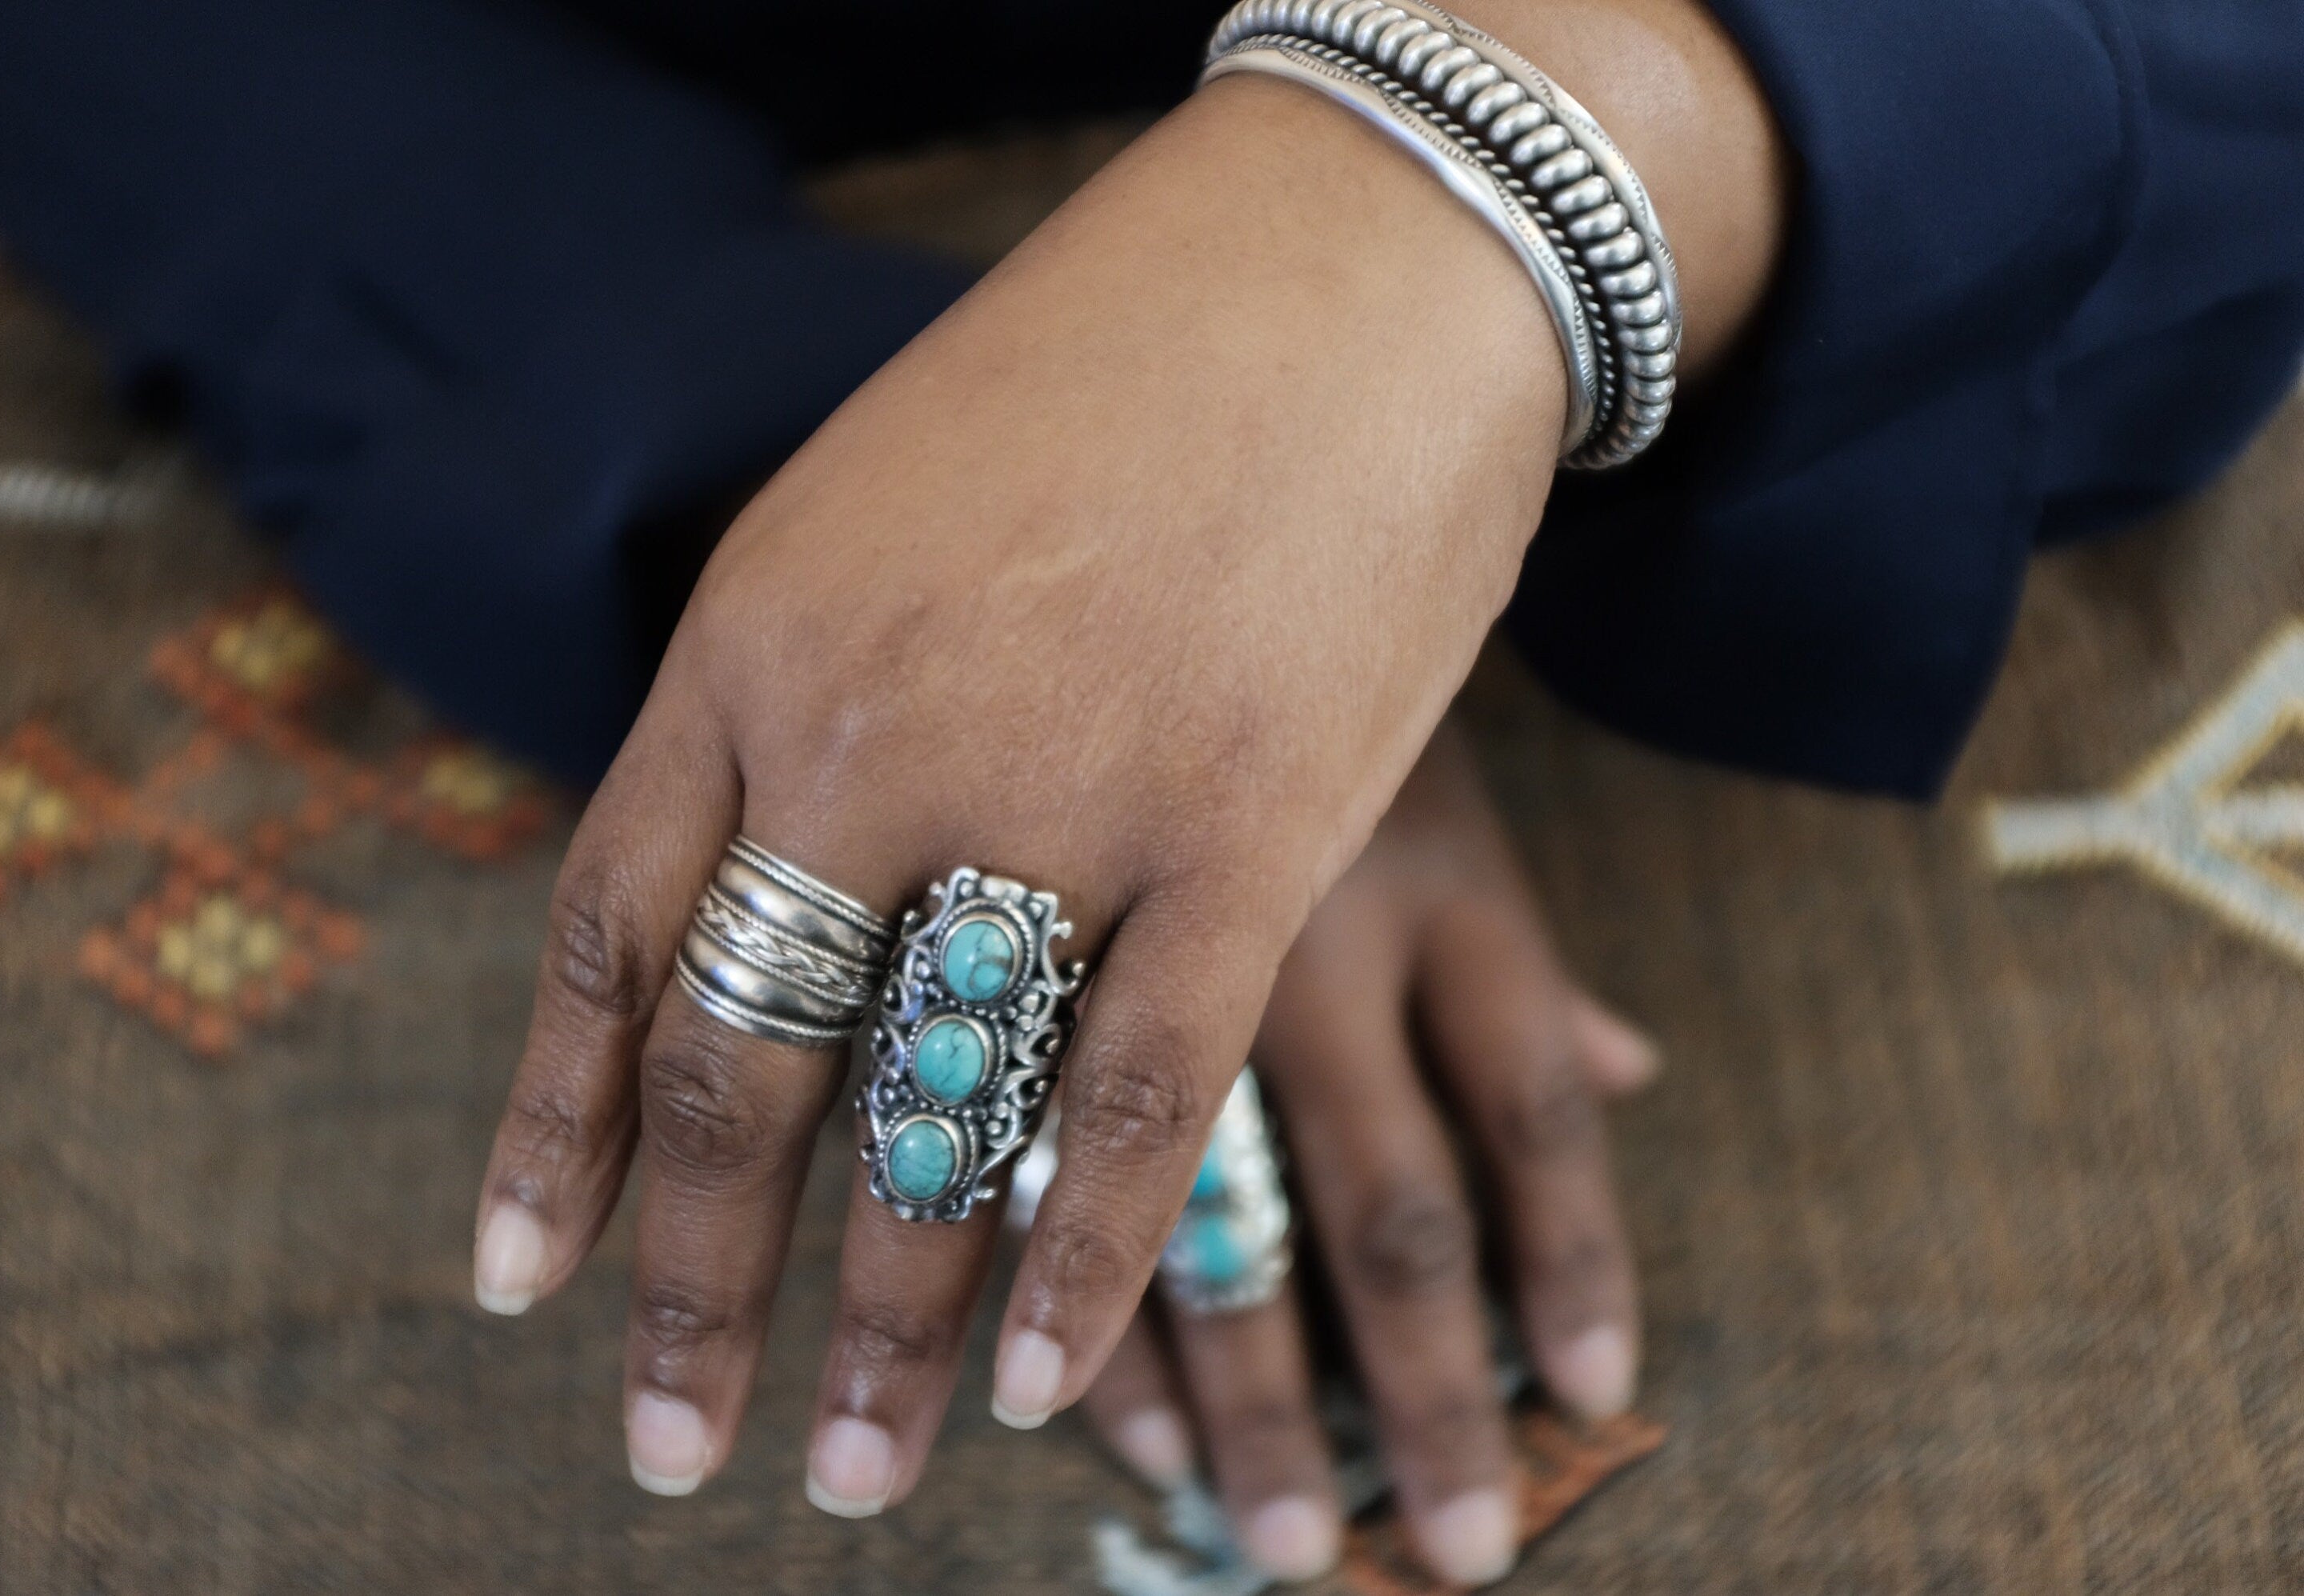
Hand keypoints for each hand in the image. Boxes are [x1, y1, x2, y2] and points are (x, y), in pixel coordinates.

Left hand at [471, 0, 1775, 1540]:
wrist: (1339, 248)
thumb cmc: (1107, 378)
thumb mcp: (873, 513)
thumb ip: (805, 706)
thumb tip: (771, 896)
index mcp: (752, 644)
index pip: (607, 935)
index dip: (554, 1128)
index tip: (521, 1282)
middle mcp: (869, 732)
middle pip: (740, 1067)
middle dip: (695, 1290)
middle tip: (671, 1451)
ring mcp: (1057, 787)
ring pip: (929, 1116)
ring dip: (879, 1320)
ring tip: (851, 1470)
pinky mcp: (1248, 831)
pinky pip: (1139, 1100)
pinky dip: (1082, 1263)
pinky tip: (1035, 1387)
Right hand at [1079, 720, 1655, 1584]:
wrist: (1131, 474)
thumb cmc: (1306, 634)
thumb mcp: (1439, 776)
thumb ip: (1520, 948)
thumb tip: (1635, 1072)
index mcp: (1437, 881)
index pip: (1535, 1108)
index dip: (1576, 1261)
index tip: (1597, 1398)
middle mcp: (1314, 932)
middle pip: (1392, 1212)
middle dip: (1426, 1399)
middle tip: (1455, 1553)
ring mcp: (1159, 947)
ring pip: (1219, 1222)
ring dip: (1252, 1403)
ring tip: (1277, 1542)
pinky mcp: (1020, 953)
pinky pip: (1054, 1169)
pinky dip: (1088, 1302)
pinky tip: (1109, 1422)